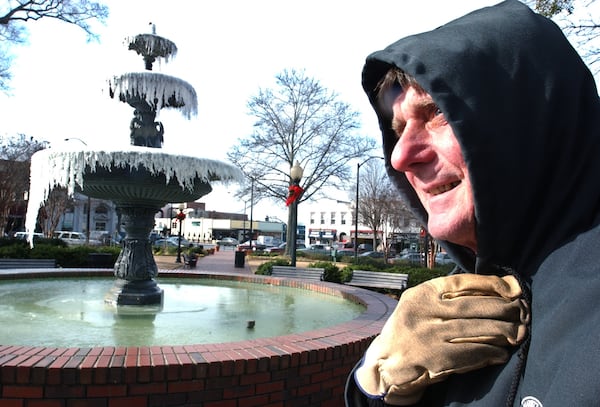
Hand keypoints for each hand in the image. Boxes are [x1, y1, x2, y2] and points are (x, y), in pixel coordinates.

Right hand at [355, 274, 529, 405]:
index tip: (512, 288)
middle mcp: (423, 311)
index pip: (460, 282)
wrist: (384, 362)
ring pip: (473, 330)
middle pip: (471, 307)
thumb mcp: (419, 304)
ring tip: (518, 332)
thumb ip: (446, 296)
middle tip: (522, 311)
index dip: (490, 284)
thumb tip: (493, 288)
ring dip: (501, 331)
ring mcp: (427, 335)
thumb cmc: (410, 329)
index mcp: (422, 293)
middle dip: (501, 308)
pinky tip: (501, 353)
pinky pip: (468, 353)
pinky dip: (488, 353)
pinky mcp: (433, 358)